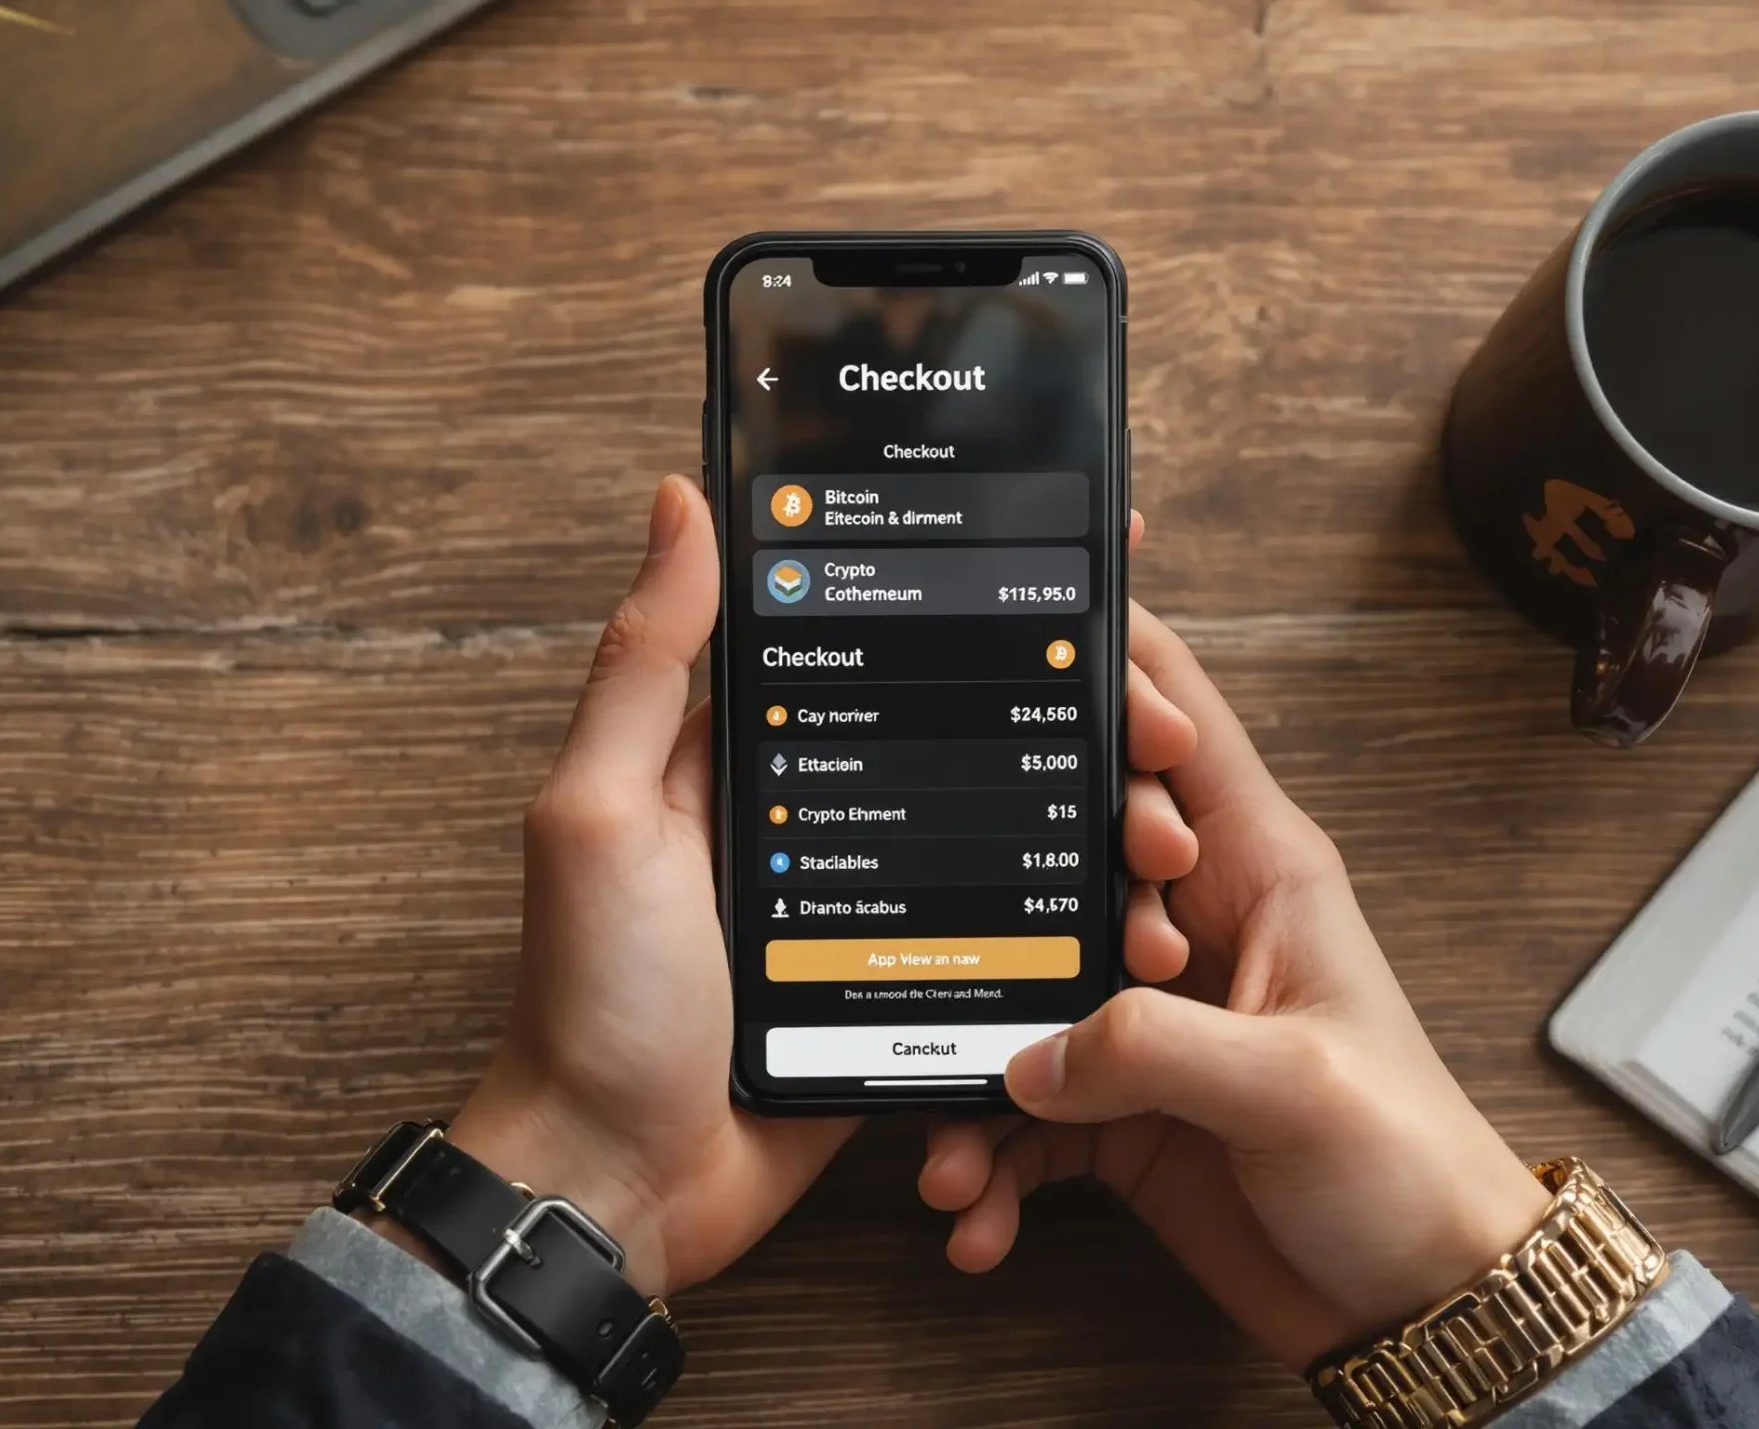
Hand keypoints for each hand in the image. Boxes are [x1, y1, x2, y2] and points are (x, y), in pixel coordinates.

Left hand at [442, 478, 1201, 1297]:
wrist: (619, 1183)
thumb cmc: (593, 999)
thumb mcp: (601, 813)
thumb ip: (647, 664)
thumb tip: (682, 499)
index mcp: (744, 754)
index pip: (882, 644)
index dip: (988, 611)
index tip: (1095, 592)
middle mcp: (815, 815)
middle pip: (970, 740)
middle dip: (1080, 735)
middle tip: (1163, 747)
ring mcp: (862, 909)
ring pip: (1003, 843)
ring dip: (1094, 840)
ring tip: (1164, 853)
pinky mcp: (896, 995)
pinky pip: (998, 947)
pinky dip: (1068, 940)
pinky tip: (1136, 933)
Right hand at [917, 606, 1551, 1366]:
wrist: (1421, 1303)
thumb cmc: (1406, 1166)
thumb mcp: (1294, 1086)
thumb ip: (1154, 1047)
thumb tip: (1029, 1054)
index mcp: (1259, 871)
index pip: (1177, 720)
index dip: (1108, 674)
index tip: (1022, 677)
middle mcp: (1192, 927)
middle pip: (1061, 842)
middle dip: (996, 896)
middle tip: (1001, 978)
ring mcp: (1147, 1015)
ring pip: (1017, 987)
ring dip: (969, 1065)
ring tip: (953, 1145)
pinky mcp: (1119, 1104)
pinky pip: (1017, 1110)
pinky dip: (985, 1160)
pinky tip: (976, 1213)